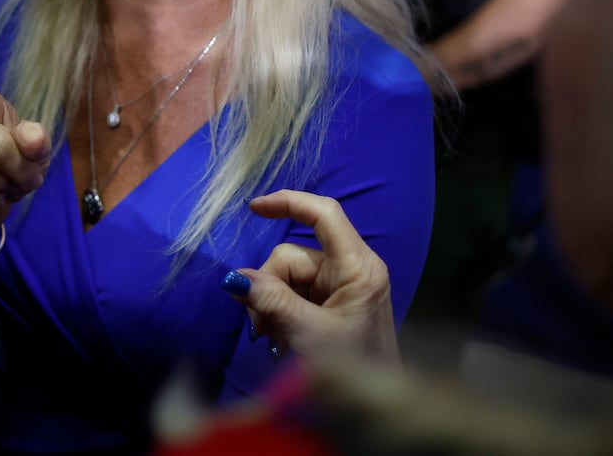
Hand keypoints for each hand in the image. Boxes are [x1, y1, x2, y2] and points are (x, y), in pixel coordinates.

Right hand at [221, 189, 398, 362]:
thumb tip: (235, 278)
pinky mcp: (333, 303)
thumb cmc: (354, 369)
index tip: (254, 208)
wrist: (376, 409)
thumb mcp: (307, 333)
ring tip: (273, 340)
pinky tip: (282, 339)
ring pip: (288, 277)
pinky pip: (295, 294)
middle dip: (269, 287)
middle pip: (293, 256)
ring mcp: (341, 286)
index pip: (324, 214)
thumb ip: (272, 301)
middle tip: (260, 328)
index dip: (289, 202)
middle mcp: (352, 269)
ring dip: (272, 306)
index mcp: (358, 267)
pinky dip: (282, 314)